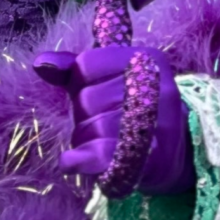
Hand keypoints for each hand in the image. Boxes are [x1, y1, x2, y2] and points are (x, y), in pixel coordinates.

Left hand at [33, 43, 191, 196]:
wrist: (178, 153)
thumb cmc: (132, 108)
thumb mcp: (108, 79)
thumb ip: (74, 68)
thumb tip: (41, 63)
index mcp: (146, 58)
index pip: (86, 64)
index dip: (81, 83)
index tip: (98, 92)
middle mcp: (155, 87)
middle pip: (87, 98)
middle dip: (85, 115)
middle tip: (103, 122)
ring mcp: (155, 123)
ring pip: (92, 128)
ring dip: (87, 139)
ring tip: (105, 142)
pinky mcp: (148, 159)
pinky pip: (102, 155)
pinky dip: (81, 161)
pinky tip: (72, 162)